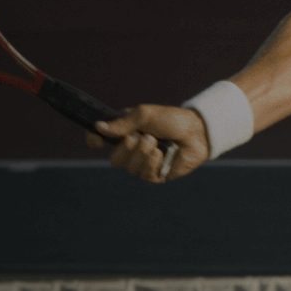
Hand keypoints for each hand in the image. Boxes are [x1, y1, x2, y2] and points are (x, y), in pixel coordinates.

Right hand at [86, 104, 209, 183]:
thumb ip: (122, 123)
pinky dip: (153, 163)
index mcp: (125, 132)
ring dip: (143, 154)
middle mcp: (132, 149)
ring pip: (129, 168)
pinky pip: (145, 175)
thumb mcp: (145, 115)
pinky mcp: (156, 175)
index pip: (101, 139)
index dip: (94, 141)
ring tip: (156, 143)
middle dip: (126, 148)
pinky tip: (162, 155)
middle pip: (115, 160)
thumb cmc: (171, 119)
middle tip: (140, 136)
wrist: (196, 132)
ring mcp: (144, 163)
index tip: (97, 141)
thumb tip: (98, 127)